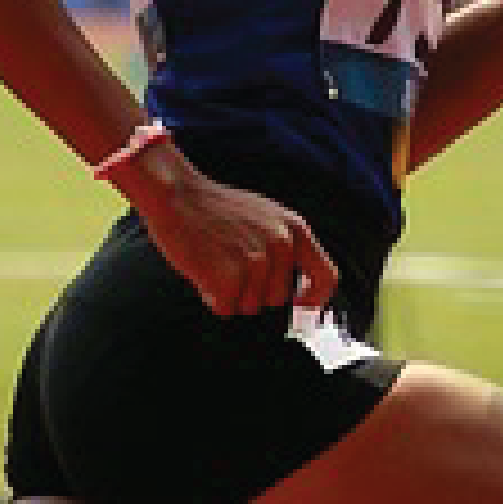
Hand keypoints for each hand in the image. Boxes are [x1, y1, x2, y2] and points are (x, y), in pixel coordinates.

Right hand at [128, 150, 338, 320]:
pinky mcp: (229, 276)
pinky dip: (211, 298)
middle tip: (228, 266)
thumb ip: (283, 246)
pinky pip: (225, 309)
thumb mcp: (264, 217)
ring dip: (230, 295)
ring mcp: (256, 260)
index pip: (327, 276)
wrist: (175, 193)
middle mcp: (281, 244)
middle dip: (252, 293)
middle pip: (277, 299)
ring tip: (214, 263)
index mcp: (295, 228)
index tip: (301, 310)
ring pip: (249, 306)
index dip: (315, 300)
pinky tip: (202, 271)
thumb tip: (294, 291)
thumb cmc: (213, 208)